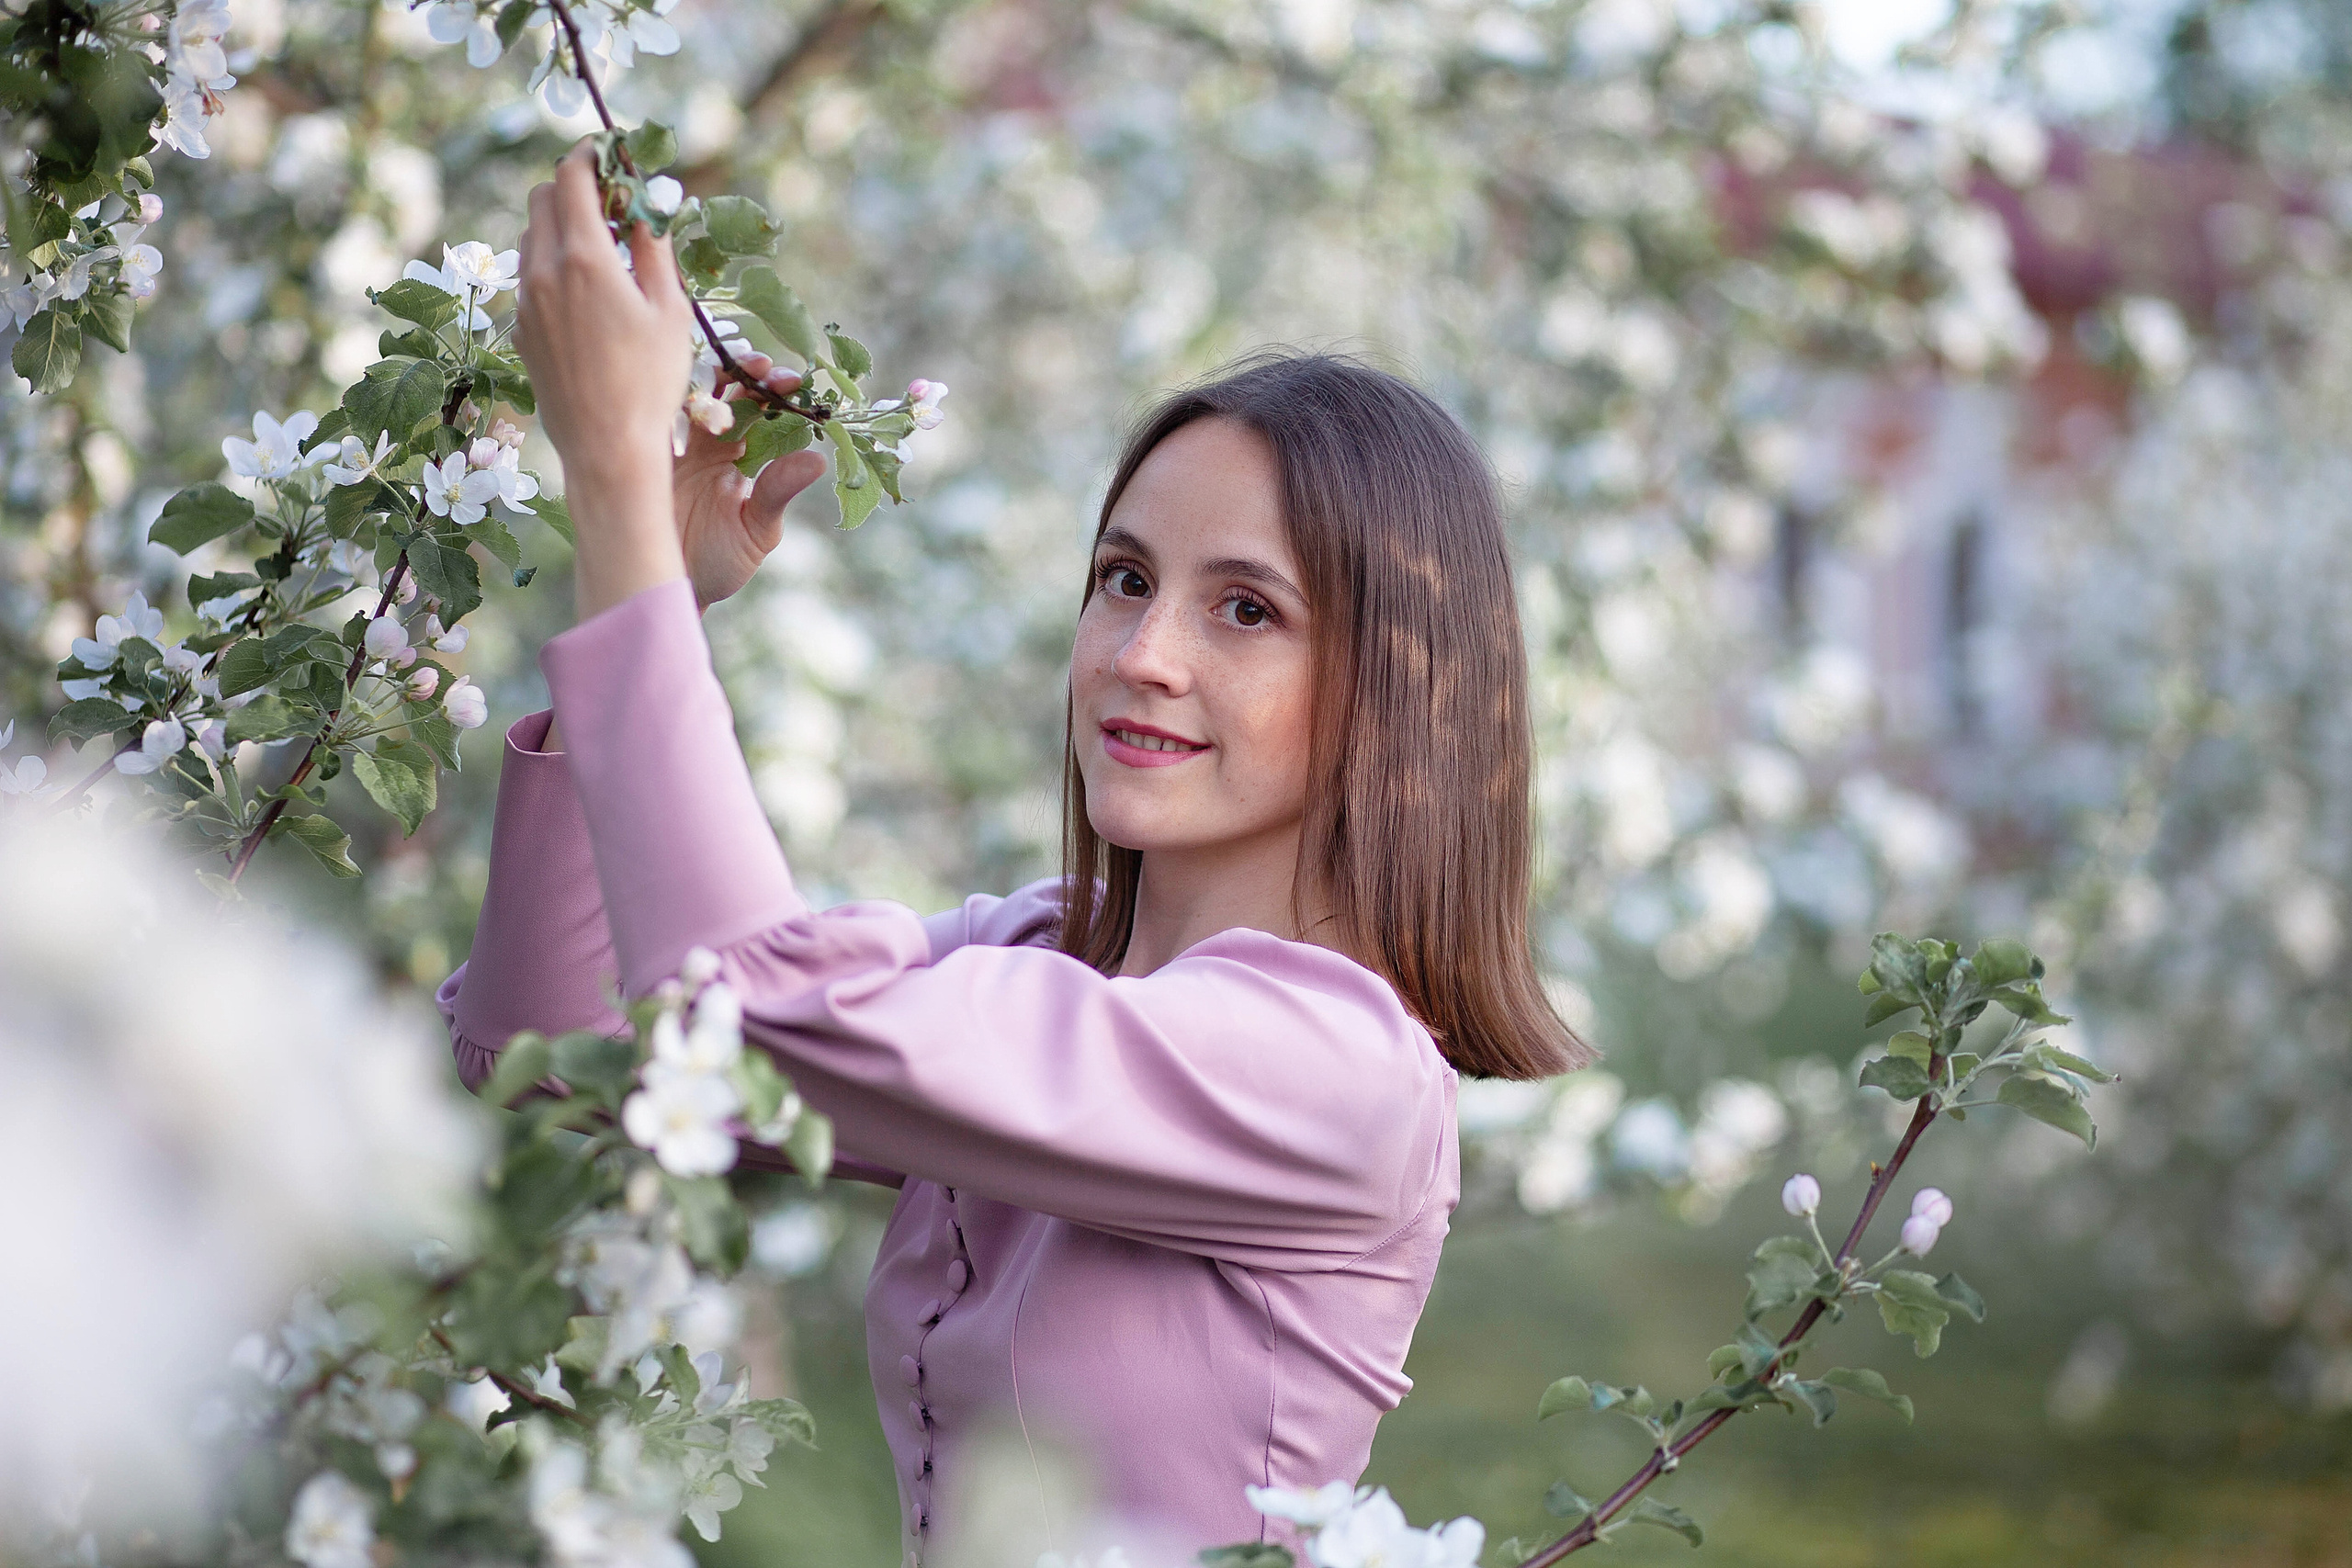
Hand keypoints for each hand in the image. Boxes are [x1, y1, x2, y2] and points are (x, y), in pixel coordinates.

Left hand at [515, 143, 692, 618]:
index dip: (590, 157)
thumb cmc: (652, 383)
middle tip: (612, 205)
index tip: (610, 157)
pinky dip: (553, 269)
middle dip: (573, 188)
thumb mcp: (670, 310)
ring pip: (532, 237)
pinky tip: (588, 299)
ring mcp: (524, 303)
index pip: (572, 177)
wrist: (608, 449)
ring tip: (603, 254)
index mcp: (583, 258)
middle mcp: (543, 272)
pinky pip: (530, 280)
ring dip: (562, 229)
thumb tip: (648, 204)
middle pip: (542, 198)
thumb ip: (653, 246)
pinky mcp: (520, 331)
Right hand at [672, 353, 828, 608]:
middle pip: (727, 391)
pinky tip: (677, 387)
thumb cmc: (721, 563)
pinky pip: (650, 417)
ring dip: (706, 377)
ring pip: (690, 396)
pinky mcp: (640, 454)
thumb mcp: (755, 530)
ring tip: (726, 369)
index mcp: (740, 456)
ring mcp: (673, 445)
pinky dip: (663, 398)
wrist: (671, 589)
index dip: (775, 390)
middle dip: (744, 372)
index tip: (792, 381)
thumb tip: (818, 460)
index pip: (761, 410)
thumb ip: (778, 492)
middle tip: (758, 367)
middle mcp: (707, 443)